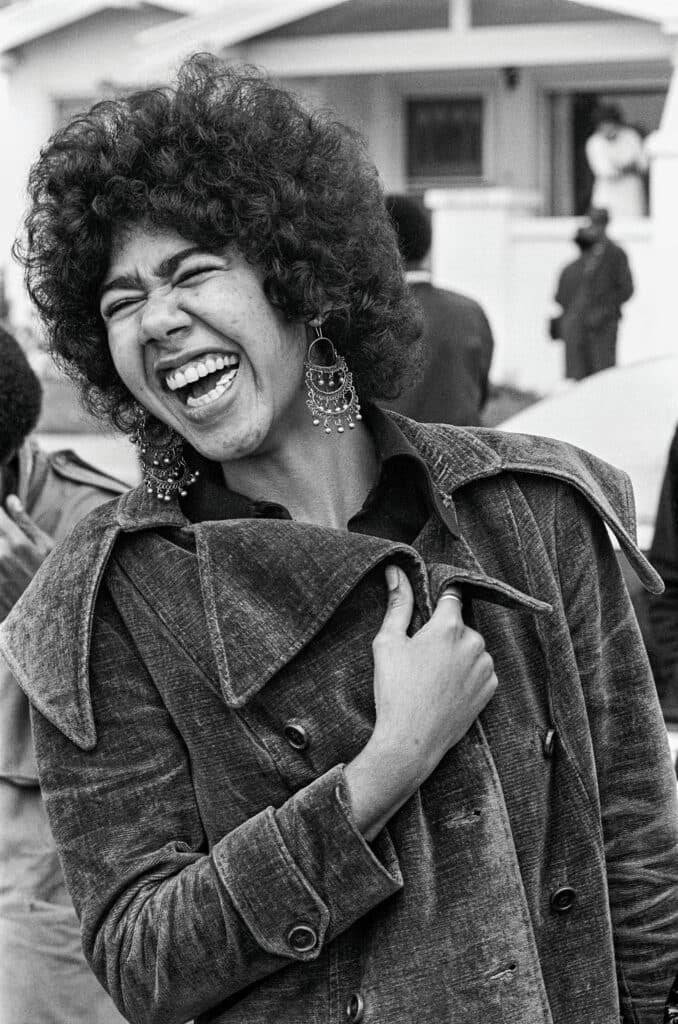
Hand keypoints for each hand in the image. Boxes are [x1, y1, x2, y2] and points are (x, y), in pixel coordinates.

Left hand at [0, 495, 53, 619]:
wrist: (51, 617)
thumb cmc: (54, 577)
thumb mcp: (47, 548)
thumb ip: (25, 523)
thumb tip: (10, 499)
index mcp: (17, 543)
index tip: (2, 516)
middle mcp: (1, 556)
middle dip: (0, 532)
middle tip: (10, 541)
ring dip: (0, 546)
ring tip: (8, 553)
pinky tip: (5, 566)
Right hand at [345, 566, 496, 838]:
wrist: (411, 741)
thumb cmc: (395, 691)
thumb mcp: (387, 642)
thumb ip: (397, 603)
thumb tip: (396, 570)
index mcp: (449, 626)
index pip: (450, 595)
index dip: (437, 601)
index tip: (425, 614)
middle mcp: (474, 642)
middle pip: (459, 624)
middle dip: (443, 633)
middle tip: (419, 655)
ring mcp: (485, 667)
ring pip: (470, 647)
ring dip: (456, 654)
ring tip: (431, 676)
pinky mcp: (490, 689)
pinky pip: (480, 670)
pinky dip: (466, 674)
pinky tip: (444, 688)